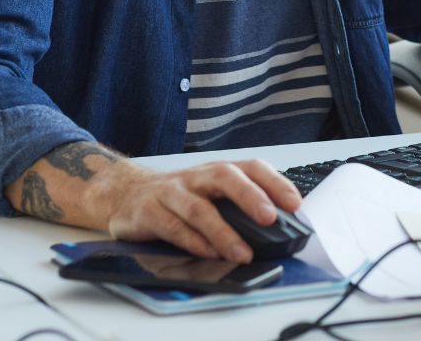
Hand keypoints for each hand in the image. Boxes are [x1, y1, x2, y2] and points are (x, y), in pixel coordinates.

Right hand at [93, 158, 300, 262]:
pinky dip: (193, 242)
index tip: (294, 203)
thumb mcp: (209, 193)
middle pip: (226, 178)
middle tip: (270, 217)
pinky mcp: (149, 212)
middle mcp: (197, 177)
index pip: (251, 167)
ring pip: (200, 208)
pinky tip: (209, 254)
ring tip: (242, 252)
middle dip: (251, 197)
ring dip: (224, 232)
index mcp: (217, 170)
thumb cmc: (179, 197)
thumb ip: (237, 205)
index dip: (275, 182)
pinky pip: (174, 227)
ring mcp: (172, 193)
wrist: (126, 194)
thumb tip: (278, 226)